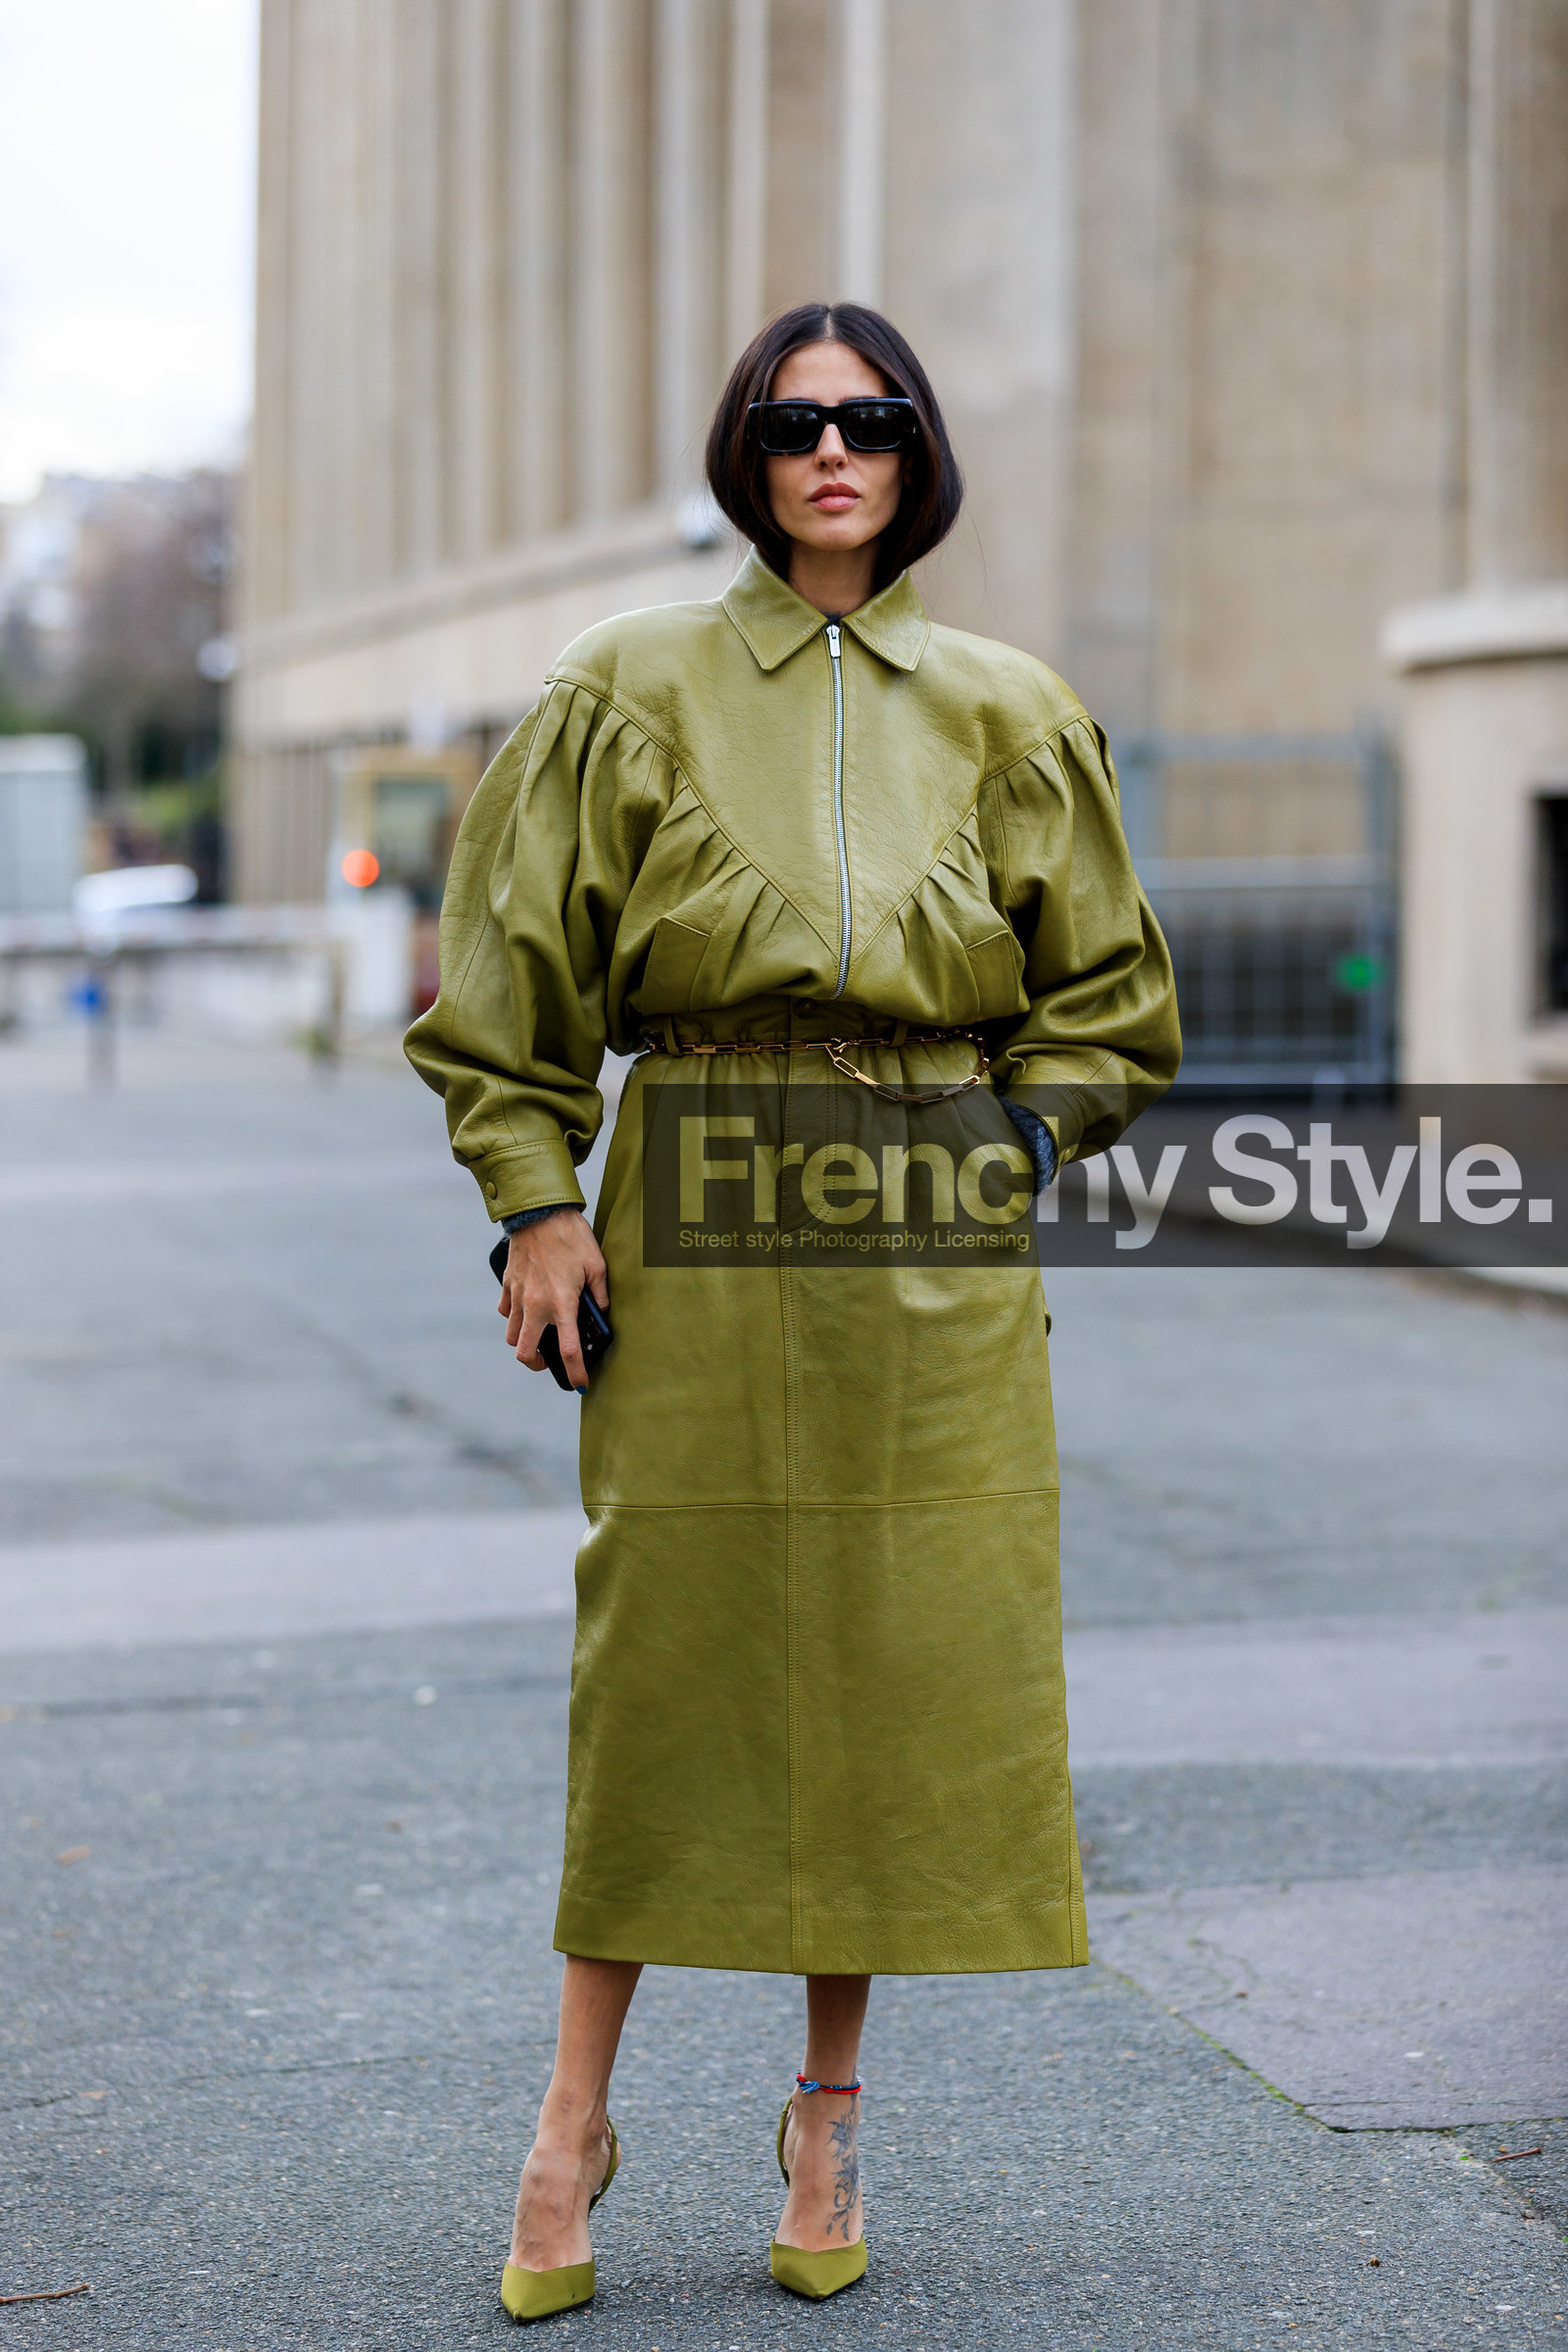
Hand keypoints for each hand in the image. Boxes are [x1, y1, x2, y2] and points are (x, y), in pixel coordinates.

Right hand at [499, 1212, 608, 1388]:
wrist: (539, 1211)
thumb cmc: (571, 1236)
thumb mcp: (597, 1265)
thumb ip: (600, 1295)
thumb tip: (602, 1313)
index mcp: (562, 1304)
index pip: (568, 1351)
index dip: (576, 1373)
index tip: (580, 1384)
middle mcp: (536, 1306)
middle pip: (527, 1354)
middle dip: (538, 1365)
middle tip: (549, 1362)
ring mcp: (518, 1296)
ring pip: (512, 1336)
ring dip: (524, 1342)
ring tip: (537, 1337)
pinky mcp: (507, 1284)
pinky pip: (505, 1311)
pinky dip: (513, 1317)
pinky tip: (525, 1310)